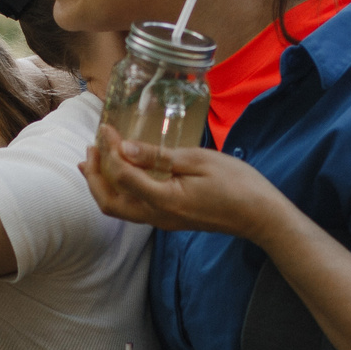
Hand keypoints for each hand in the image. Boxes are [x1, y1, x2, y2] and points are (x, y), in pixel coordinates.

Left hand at [80, 125, 286, 237]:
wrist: (259, 215)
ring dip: (102, 185)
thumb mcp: (198, 161)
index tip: (106, 129)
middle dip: (94, 176)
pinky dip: (118, 190)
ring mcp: (162, 221)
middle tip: (91, 148)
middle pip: (109, 203)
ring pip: (118, 208)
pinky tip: (121, 172)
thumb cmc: (236, 184)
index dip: (108, 151)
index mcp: (163, 200)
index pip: (122, 176)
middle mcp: (157, 216)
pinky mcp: (168, 219)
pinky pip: (132, 208)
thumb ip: (159, 156)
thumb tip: (124, 147)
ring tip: (94, 161)